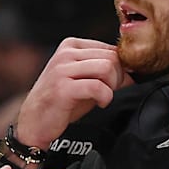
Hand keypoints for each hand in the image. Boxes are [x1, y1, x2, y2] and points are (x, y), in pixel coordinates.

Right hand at [14, 38, 132, 148]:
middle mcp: (66, 54)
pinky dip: (105, 97)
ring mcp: (62, 69)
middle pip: (111, 57)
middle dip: (118, 78)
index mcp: (71, 46)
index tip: (115, 84)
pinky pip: (98, 87)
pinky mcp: (63, 88)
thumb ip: (104, 70)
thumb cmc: (61, 101)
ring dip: (112, 87)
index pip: (110, 48)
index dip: (120, 68)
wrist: (34, 121)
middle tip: (109, 92)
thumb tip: (133, 71)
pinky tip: (99, 103)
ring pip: (107, 68)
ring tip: (103, 97)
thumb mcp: (84, 79)